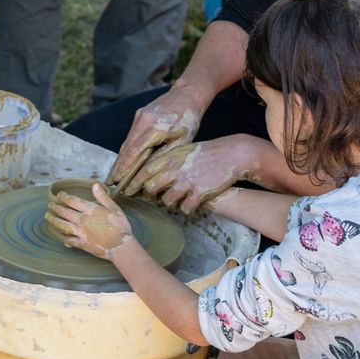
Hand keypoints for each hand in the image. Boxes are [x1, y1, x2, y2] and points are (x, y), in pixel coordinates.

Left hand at [47, 183, 137, 259]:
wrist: (121, 246)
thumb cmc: (120, 227)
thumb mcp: (114, 209)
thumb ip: (103, 197)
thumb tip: (95, 186)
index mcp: (90, 210)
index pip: (73, 201)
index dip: (64, 197)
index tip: (59, 195)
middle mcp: (82, 220)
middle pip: (64, 212)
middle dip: (56, 208)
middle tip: (50, 205)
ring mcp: (81, 233)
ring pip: (63, 225)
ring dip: (54, 220)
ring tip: (47, 217)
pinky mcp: (82, 244)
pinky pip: (69, 240)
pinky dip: (63, 237)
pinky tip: (59, 235)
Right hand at [108, 89, 203, 189]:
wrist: (187, 94)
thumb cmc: (189, 118)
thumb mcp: (183, 141)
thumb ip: (165, 155)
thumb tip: (150, 172)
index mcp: (155, 128)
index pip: (135, 152)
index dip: (124, 168)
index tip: (117, 181)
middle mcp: (142, 121)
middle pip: (126, 148)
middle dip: (117, 167)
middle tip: (109, 182)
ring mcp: (139, 117)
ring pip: (127, 142)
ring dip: (120, 159)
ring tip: (114, 175)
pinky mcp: (139, 115)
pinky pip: (131, 136)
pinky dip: (127, 149)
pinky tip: (124, 160)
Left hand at [130, 138, 253, 213]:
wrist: (232, 155)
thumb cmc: (205, 153)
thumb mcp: (182, 149)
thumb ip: (165, 160)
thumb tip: (147, 172)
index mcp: (169, 157)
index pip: (144, 172)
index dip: (134, 183)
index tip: (128, 191)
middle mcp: (174, 170)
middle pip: (150, 189)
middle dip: (151, 195)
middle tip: (156, 196)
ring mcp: (186, 183)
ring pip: (166, 201)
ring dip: (170, 202)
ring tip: (177, 198)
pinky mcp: (199, 194)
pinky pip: (184, 209)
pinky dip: (186, 209)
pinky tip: (190, 204)